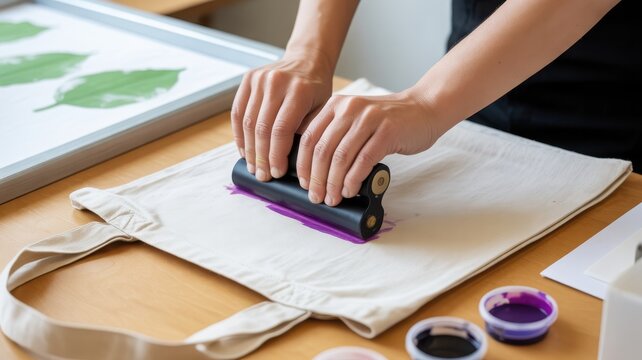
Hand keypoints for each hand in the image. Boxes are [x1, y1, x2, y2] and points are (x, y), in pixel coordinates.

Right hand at [231, 53, 332, 181]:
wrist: (307, 60)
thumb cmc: (317, 90)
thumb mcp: (322, 110)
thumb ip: (309, 132)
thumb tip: (296, 165)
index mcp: (299, 90)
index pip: (281, 130)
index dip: (276, 155)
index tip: (277, 173)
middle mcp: (277, 82)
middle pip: (262, 128)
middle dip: (261, 157)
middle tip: (263, 175)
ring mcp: (260, 79)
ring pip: (248, 122)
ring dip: (249, 149)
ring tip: (254, 167)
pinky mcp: (248, 79)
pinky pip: (238, 112)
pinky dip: (239, 134)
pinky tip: (244, 150)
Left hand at [296, 90, 437, 205]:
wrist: (424, 109)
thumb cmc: (388, 121)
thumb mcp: (356, 119)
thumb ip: (337, 135)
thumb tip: (315, 170)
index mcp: (336, 105)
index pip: (309, 137)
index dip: (303, 164)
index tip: (304, 184)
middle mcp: (349, 109)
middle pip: (323, 150)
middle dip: (317, 179)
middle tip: (317, 197)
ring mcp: (368, 119)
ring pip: (341, 157)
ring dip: (334, 183)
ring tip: (334, 198)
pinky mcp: (387, 131)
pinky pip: (363, 160)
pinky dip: (353, 179)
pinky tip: (351, 190)